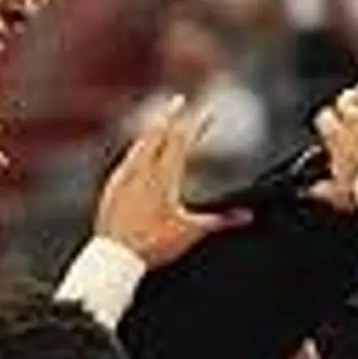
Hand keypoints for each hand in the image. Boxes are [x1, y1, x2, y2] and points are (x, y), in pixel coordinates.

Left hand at [95, 97, 250, 267]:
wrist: (115, 258)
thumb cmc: (152, 245)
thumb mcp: (190, 231)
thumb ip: (221, 220)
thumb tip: (246, 216)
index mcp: (163, 176)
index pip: (182, 142)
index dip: (197, 125)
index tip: (208, 112)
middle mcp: (142, 170)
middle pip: (157, 134)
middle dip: (171, 115)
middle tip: (179, 100)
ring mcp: (123, 176)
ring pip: (139, 145)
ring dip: (152, 132)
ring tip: (160, 125)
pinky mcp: (112, 187)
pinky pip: (126, 161)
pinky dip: (137, 152)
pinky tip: (138, 156)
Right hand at [309, 62, 357, 210]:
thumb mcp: (339, 194)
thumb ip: (324, 190)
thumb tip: (313, 191)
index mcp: (336, 137)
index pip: (324, 117)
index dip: (329, 120)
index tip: (333, 124)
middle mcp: (353, 120)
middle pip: (344, 100)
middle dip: (347, 102)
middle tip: (352, 106)